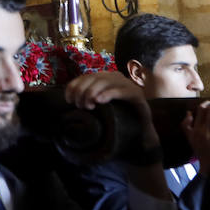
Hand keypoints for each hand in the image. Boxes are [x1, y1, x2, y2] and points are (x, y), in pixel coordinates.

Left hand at [65, 71, 170, 198]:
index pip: (87, 76)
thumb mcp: (98, 109)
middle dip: (83, 90)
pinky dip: (108, 94)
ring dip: (93, 92)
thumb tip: (68, 97)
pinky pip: (121, 91)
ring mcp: (128, 85)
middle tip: (80, 106)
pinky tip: (99, 101)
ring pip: (106, 82)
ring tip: (88, 106)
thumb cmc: (117, 121)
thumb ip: (87, 100)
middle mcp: (117, 78)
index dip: (75, 85)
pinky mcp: (137, 95)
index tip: (68, 99)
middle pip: (95, 78)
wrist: (141, 133)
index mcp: (106, 78)